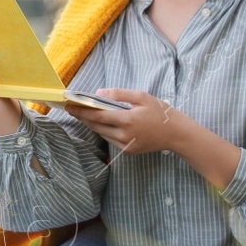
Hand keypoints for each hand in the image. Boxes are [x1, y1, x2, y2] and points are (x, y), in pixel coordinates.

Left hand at [63, 88, 187, 155]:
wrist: (176, 134)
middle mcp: (124, 135)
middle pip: (96, 125)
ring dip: (92, 124)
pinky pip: (110, 139)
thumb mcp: (142, 96)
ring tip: (84, 114)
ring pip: (102, 133)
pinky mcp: (128, 151)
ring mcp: (126, 145)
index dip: (81, 111)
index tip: (69, 106)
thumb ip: (119, 94)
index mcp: (126, 120)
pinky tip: (102, 123)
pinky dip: (104, 131)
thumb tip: (99, 93)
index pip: (97, 115)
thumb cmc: (160, 112)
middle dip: (83, 117)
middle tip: (72, 108)